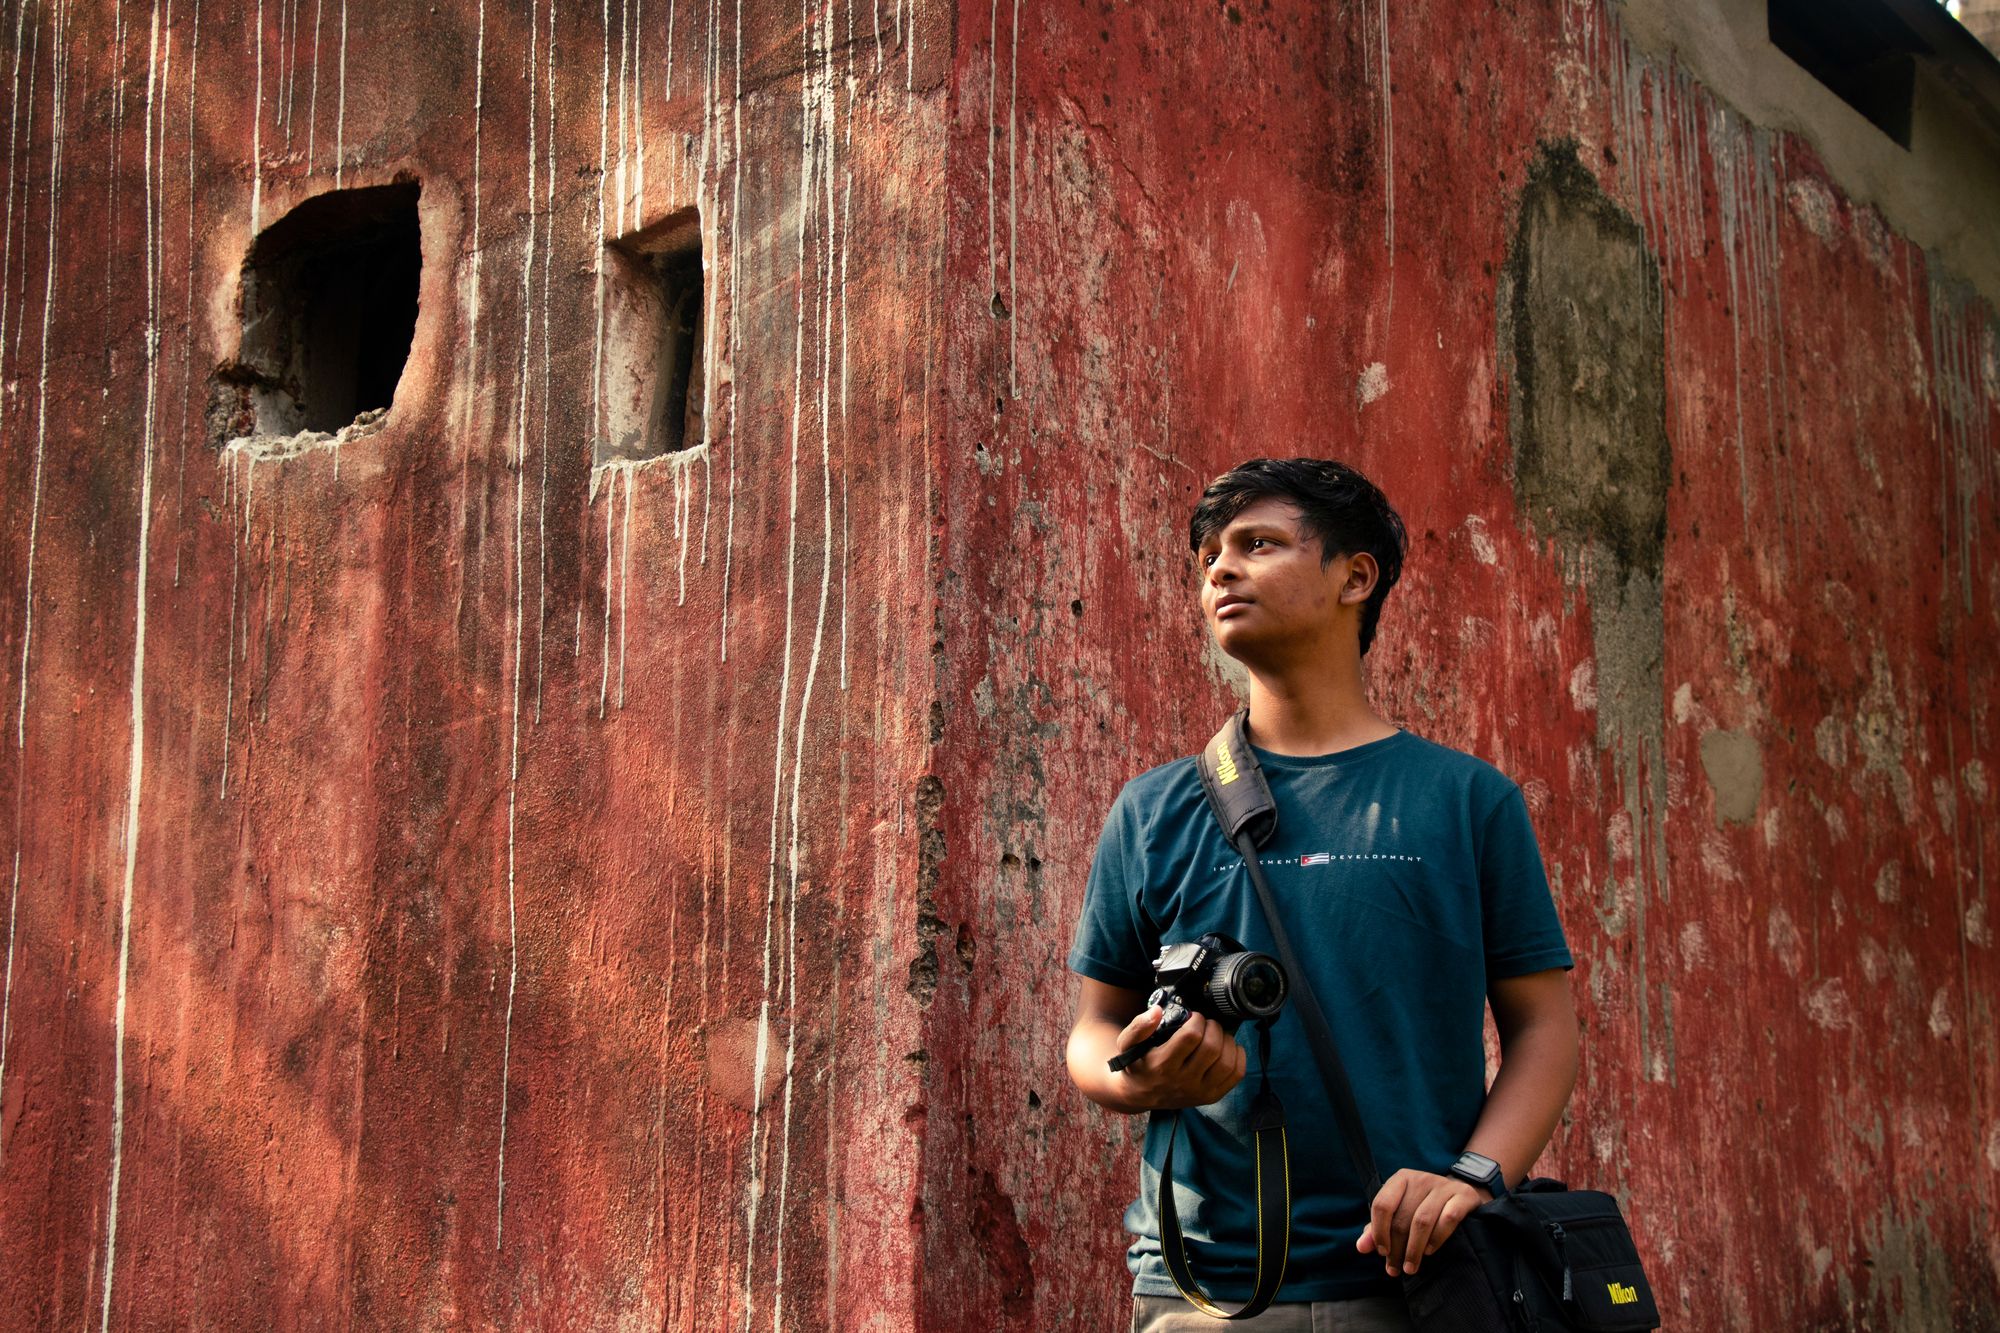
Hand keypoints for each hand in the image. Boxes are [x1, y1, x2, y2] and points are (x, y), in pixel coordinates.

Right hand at [1110, 1005, 1246, 1110]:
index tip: (1193, 1017)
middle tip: (1207, 1023)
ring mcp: (1199, 1091)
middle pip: (1211, 1048)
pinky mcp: (1211, 1097)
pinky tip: (1228, 1047)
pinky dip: (1238, 1057)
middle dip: (1213, 1027)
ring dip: (1226, 1040)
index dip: (1197, 1020)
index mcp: (1163, 1065)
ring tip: (1217, 1034)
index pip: (1191, 1037)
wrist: (1139, 1094)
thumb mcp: (1127, 1043)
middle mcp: (1182, 1081)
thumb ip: (1138, 1026)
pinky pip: (1236, 1075)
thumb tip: (1158, 1011)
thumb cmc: (1136, 1064)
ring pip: (1226, 1062)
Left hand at [1356, 1169, 1489, 1276]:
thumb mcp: (1399, 1211)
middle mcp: (1420, 1179)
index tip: (1382, 1252)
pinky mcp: (1463, 1196)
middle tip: (1395, 1269)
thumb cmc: (1423, 1205)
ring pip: (1422, 1221)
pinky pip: (1448, 1219)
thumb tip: (1361, 1247)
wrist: (1461, 1193)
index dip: (1379, 1231)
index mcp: (1400, 1179)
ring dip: (1414, 1249)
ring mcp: (1442, 1186)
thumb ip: (1378, 1229)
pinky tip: (1429, 1251)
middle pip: (1402, 1218)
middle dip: (1396, 1249)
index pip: (1382, 1205)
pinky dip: (1437, 1237)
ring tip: (1410, 1267)